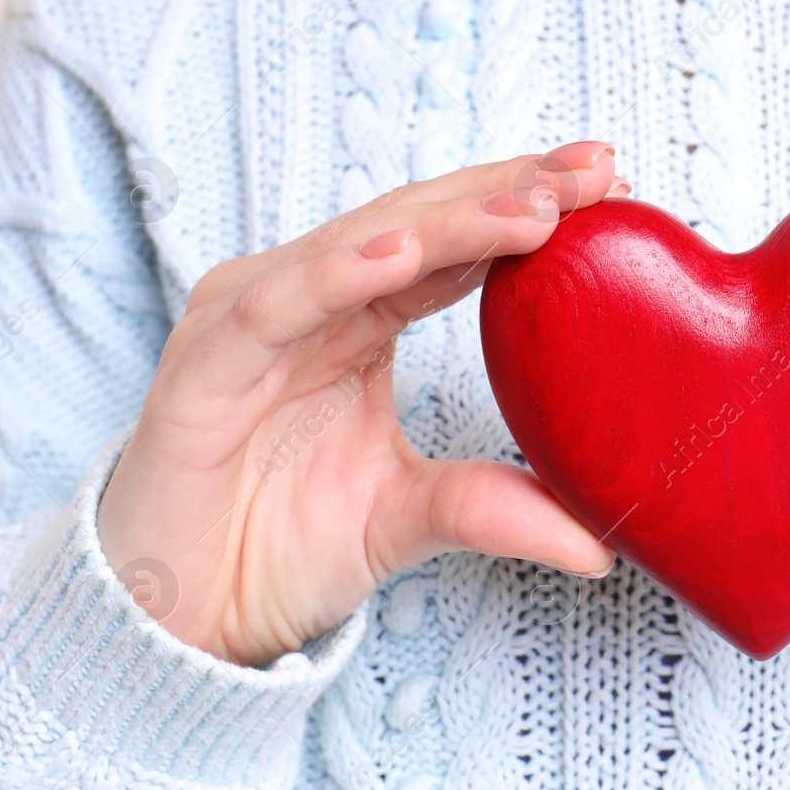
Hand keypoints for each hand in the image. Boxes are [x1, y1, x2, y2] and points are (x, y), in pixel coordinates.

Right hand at [98, 143, 630, 666]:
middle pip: (420, 226)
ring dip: (449, 223)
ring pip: (358, 250)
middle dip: (509, 191)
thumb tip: (602, 541)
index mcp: (359, 322)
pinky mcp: (202, 369)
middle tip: (594, 170)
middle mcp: (308, 303)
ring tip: (533, 207)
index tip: (611, 189)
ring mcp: (252, 326)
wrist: (179, 618)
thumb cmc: (278, 547)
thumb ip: (496, 510)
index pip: (454, 247)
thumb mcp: (411, 520)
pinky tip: (402, 256)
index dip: (525, 212)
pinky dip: (333, 276)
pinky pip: (273, 310)